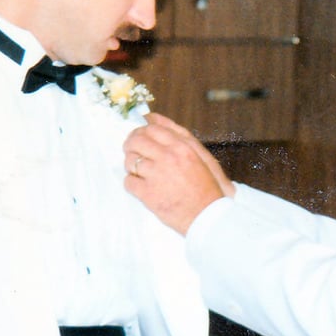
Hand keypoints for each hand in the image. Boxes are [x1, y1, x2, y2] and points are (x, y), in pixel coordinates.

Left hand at [123, 112, 235, 234]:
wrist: (207, 215)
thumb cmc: (205, 187)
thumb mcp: (198, 156)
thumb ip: (178, 137)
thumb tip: (154, 120)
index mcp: (181, 147)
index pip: (152, 129)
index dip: (142, 131)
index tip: (139, 136)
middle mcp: (168, 158)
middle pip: (136, 141)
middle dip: (131, 145)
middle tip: (132, 152)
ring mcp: (156, 175)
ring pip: (130, 161)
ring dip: (131, 165)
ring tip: (139, 171)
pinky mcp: (148, 193)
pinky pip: (129, 181)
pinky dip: (132, 183)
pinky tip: (141, 186)